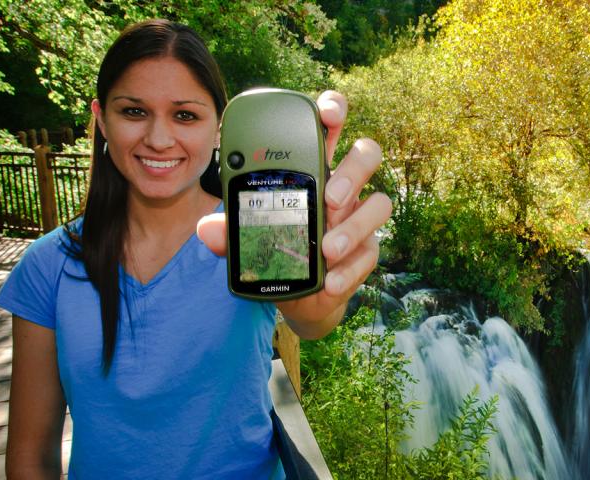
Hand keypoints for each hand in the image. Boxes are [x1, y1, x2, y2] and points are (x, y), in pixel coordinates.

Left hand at [197, 91, 391, 338]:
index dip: (334, 110)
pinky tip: (329, 280)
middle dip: (354, 169)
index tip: (330, 113)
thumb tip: (208, 229)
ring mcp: (358, 217)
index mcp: (313, 168)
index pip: (330, 127)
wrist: (297, 294)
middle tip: (329, 196)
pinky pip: (371, 252)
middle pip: (367, 155)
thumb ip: (232, 229)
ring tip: (327, 249)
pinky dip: (349, 268)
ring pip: (381, 203)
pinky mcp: (367, 250)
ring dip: (355, 226)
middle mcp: (344, 187)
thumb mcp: (249, 236)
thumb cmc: (276, 249)